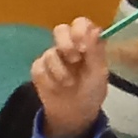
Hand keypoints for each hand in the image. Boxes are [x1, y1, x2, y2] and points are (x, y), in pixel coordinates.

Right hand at [30, 17, 110, 137]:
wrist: (75, 113)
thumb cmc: (91, 91)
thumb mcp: (99, 72)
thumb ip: (95, 51)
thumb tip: (93, 29)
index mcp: (87, 42)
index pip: (81, 24)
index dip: (80, 30)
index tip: (83, 46)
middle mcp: (69, 45)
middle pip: (60, 30)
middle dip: (66, 44)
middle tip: (74, 59)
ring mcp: (53, 56)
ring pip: (49, 53)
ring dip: (60, 70)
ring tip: (68, 84)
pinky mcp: (39, 69)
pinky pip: (38, 67)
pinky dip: (48, 79)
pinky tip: (56, 88)